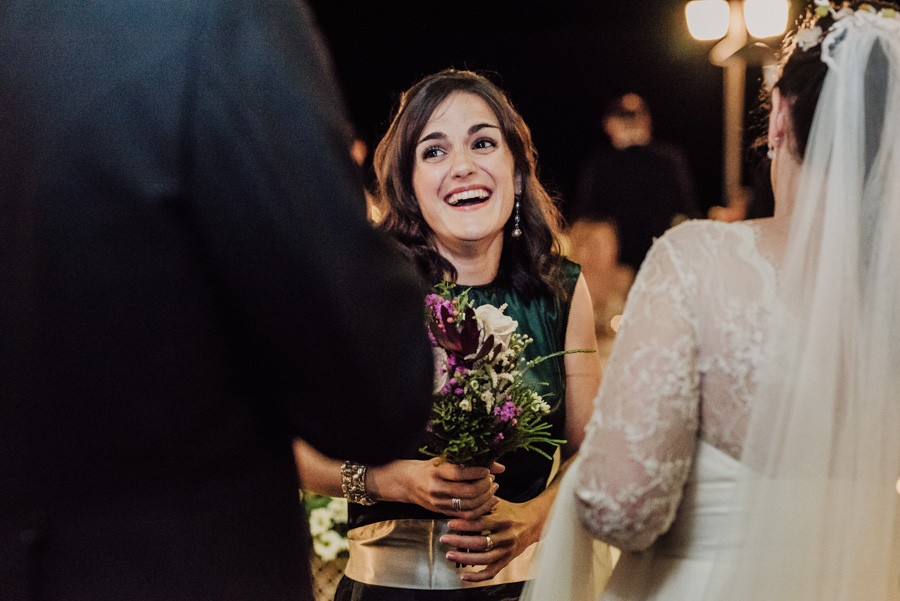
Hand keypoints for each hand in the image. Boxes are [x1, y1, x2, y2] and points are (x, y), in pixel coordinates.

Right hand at [367, 459, 502, 519]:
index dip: (478, 472)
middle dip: (484, 487)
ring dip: (485, 499)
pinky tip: (489, 502)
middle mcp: (437, 488)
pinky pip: (466, 516)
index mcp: (436, 472)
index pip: (460, 473)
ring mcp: (439, 503)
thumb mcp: (445, 459)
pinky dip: (481, 510)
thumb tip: (499, 467)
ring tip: (493, 489)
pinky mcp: (442, 512)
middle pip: (467, 492)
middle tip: (492, 480)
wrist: (407, 483)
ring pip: (468, 506)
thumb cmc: (429, 468)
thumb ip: (470, 462)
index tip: (487, 470)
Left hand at [440, 497, 543, 581]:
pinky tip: (463, 576)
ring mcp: (507, 551)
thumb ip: (482, 502)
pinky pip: (491, 572)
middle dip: (460, 542)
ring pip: (485, 559)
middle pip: (481, 543)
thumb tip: (461, 501)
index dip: (465, 524)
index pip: (482, 524)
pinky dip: (477, 577)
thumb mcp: (499, 503)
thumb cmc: (511, 510)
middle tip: (444, 539)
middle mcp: (506, 537)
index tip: (450, 523)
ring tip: (449, 554)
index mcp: (504, 521)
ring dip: (465, 558)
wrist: (533, 523)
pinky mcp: (506, 561)